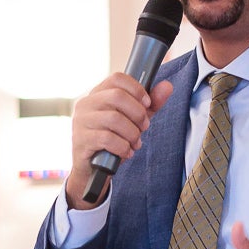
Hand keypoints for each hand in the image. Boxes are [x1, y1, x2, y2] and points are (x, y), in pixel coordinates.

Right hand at [66, 72, 174, 208]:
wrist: (92, 170)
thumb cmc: (112, 141)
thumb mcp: (134, 121)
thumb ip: (150, 105)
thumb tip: (167, 86)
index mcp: (98, 94)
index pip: (117, 78)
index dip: (137, 89)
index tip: (147, 104)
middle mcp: (86, 104)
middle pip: (117, 96)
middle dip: (138, 113)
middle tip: (144, 127)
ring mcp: (81, 121)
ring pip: (114, 118)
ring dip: (132, 133)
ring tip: (135, 143)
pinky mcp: (81, 140)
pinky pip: (107, 139)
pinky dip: (123, 147)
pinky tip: (126, 152)